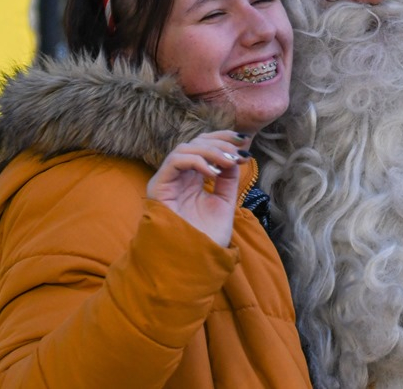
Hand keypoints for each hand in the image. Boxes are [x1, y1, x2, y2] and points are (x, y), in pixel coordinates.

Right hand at [147, 130, 250, 246]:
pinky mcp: (158, 187)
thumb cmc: (206, 238)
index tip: (244, 140)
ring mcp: (167, 181)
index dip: (223, 139)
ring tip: (228, 162)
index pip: (205, 147)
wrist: (193, 262)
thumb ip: (228, 179)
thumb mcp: (225, 202)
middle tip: (238, 149)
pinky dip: (196, 161)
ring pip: (185, 148)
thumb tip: (235, 156)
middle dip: (220, 140)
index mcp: (193, 179)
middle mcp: (179, 177)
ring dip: (211, 151)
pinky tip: (213, 173)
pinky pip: (175, 161)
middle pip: (195, 142)